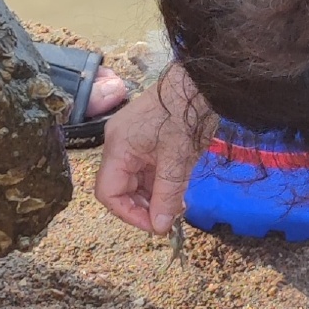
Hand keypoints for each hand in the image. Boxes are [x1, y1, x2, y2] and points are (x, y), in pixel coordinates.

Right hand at [94, 70, 198, 236]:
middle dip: (143, 206)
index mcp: (118, 147)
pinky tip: (177, 188)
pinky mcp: (146, 137)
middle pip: (120, 187)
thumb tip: (159, 227)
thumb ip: (166, 195)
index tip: (155, 225)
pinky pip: (146, 167)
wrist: (201, 82)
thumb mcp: (177, 160)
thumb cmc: (185, 115)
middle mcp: (119, 143)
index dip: (129, 214)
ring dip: (154, 195)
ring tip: (177, 204)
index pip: (108, 192)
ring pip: (135, 179)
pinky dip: (160, 181)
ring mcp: (132, 139)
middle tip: (169, 217)